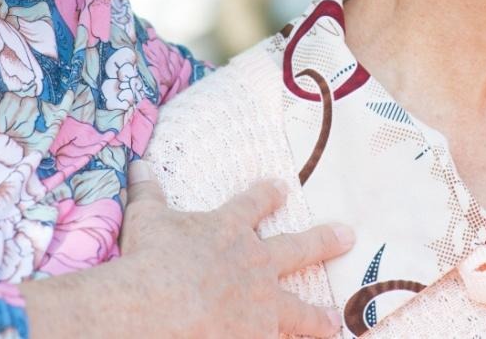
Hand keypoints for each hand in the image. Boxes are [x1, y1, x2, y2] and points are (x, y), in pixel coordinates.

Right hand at [120, 161, 352, 337]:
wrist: (157, 306)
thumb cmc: (149, 259)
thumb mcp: (146, 220)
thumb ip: (147, 193)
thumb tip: (137, 164)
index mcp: (230, 230)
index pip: (254, 204)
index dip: (268, 195)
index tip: (282, 187)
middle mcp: (255, 264)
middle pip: (299, 248)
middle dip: (325, 241)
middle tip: (348, 235)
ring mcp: (262, 306)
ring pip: (300, 311)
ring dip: (318, 317)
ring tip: (334, 321)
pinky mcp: (259, 337)